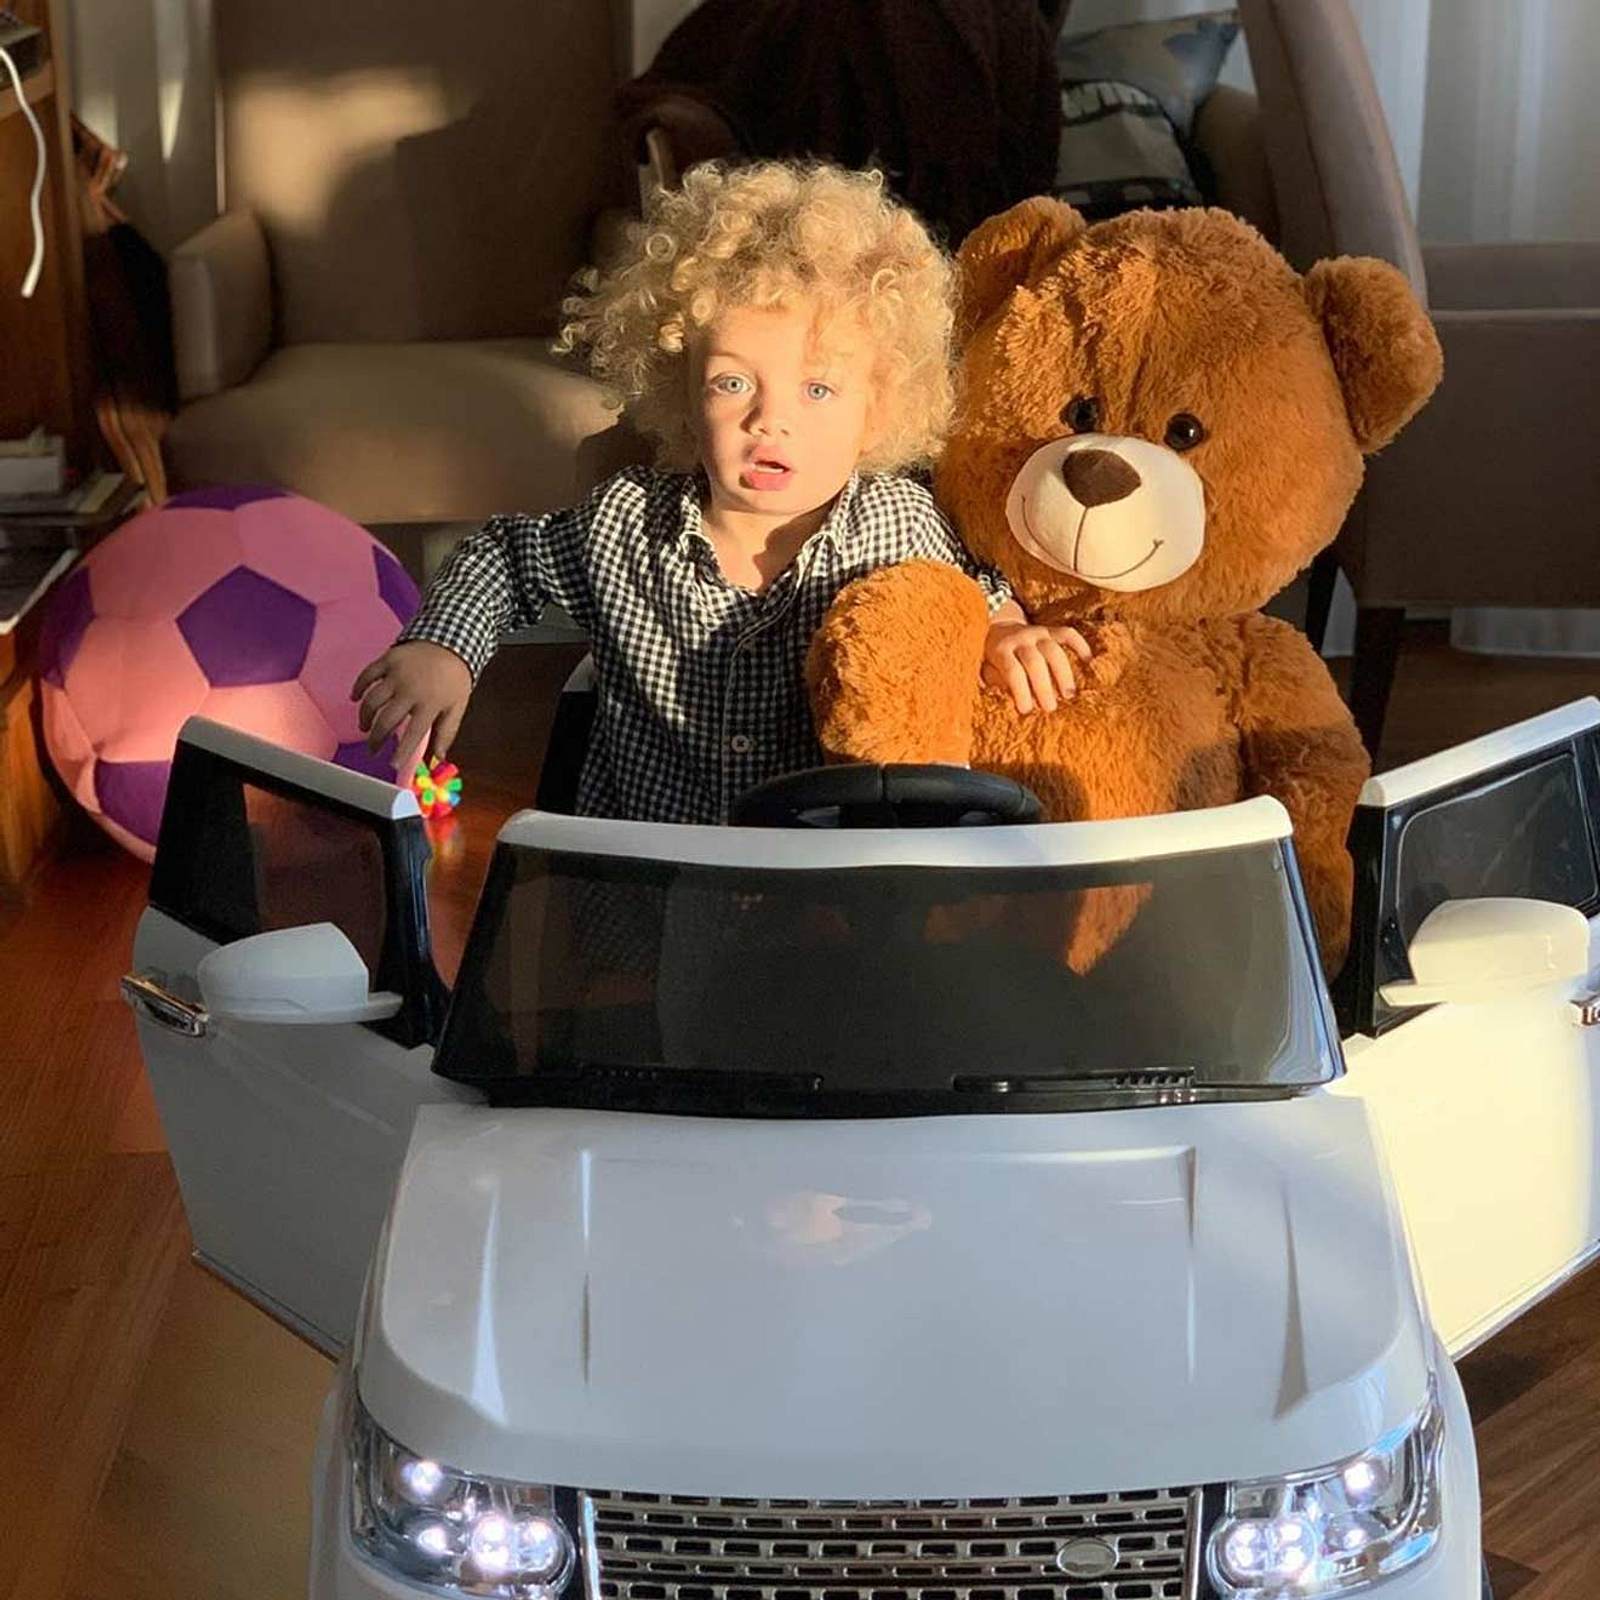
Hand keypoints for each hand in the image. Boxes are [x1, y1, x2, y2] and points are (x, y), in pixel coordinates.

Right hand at [350, 641, 471, 776]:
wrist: (452, 640)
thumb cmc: (455, 677)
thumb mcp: (457, 706)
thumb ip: (447, 732)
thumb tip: (439, 758)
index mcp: (430, 703)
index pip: (412, 734)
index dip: (401, 752)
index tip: (392, 765)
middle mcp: (411, 690)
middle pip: (386, 720)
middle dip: (376, 739)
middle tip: (373, 749)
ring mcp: (397, 673)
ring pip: (372, 700)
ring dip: (365, 717)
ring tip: (365, 727)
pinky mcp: (388, 659)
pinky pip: (367, 675)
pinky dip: (358, 688)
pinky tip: (355, 698)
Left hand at [981, 618, 1090, 713]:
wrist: (997, 628)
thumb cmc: (992, 659)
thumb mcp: (986, 670)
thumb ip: (997, 683)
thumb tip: (1013, 700)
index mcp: (1001, 650)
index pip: (1012, 671)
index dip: (1020, 691)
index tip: (1026, 711)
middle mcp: (1020, 639)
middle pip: (1034, 662)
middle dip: (1043, 687)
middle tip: (1050, 708)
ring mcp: (1037, 632)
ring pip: (1053, 650)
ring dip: (1063, 674)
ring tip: (1068, 695)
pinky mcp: (1050, 630)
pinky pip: (1068, 634)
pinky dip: (1079, 645)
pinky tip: (1088, 662)